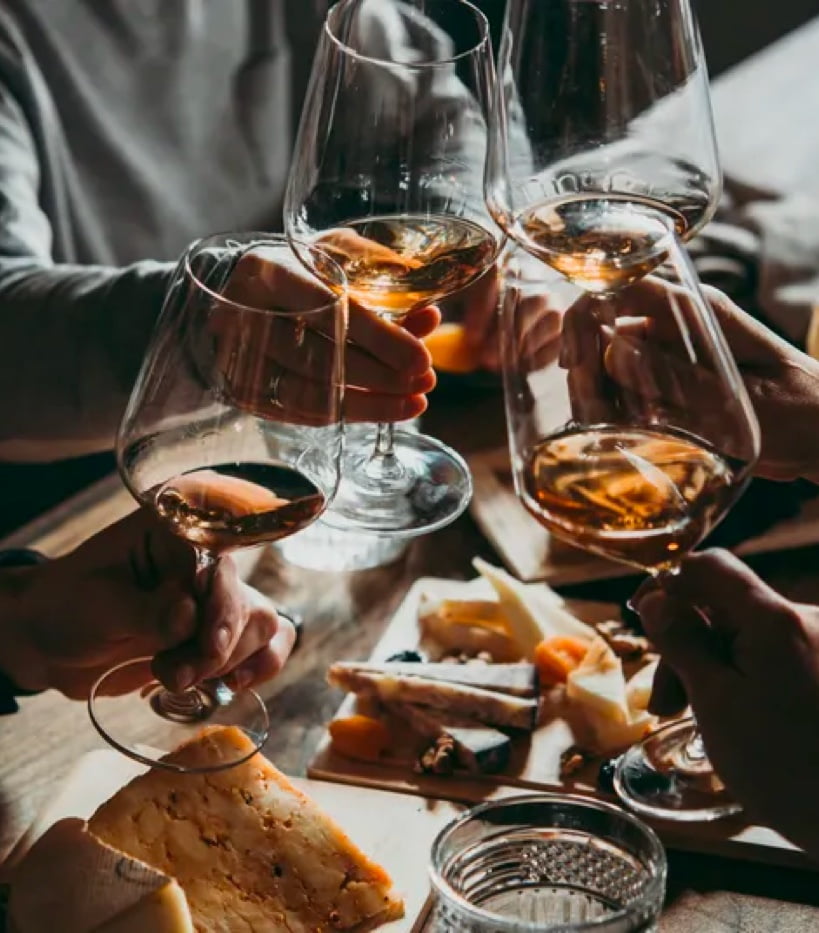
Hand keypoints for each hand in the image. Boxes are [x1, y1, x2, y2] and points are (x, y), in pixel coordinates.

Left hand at [0, 509, 294, 699]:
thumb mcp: (96, 607)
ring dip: (224, 664)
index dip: (220, 606)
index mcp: (174, 532)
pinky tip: (231, 683)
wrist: (51, 640)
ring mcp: (215, 594)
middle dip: (217, 648)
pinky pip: (269, 642)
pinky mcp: (221, 628)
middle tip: (172, 673)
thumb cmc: (65, 608)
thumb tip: (189, 616)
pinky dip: (259, 666)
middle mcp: (204, 557)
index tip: (208, 645)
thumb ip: (145, 611)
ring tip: (172, 677)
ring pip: (262, 626)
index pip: (219, 564)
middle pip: (247, 600)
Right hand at [215, 247, 437, 423]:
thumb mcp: (336, 256)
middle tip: (424, 382)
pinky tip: (383, 409)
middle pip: (318, 358)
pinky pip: (299, 413)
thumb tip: (429, 317)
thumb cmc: (299, 271)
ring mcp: (238, 357)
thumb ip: (383, 281)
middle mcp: (243, 314)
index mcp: (269, 269)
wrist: (234, 292)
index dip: (379, 338)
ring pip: (309, 394)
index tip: (420, 358)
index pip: (328, 308)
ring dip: (369, 404)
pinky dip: (346, 413)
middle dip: (380, 377)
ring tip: (413, 402)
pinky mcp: (242, 390)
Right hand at [595, 278, 818, 482]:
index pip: (622, 288)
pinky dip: (611, 410)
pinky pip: (625, 389)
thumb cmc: (800, 413)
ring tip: (602, 432)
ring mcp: (672, 355)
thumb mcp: (742, 400)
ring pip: (608, 363)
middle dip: (586, 371)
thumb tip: (613, 351)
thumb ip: (680, 380)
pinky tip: (613, 435)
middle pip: (604, 330)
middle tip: (589, 417)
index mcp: (698, 310)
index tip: (574, 363)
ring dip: (595, 395)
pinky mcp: (671, 384)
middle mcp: (679, 325)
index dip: (585, 316)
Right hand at [634, 550, 818, 855]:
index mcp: (772, 619)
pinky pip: (767, 656)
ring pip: (741, 635)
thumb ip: (682, 642)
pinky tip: (726, 716)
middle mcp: (801, 620)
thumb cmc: (782, 766)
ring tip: (687, 717)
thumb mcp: (714, 702)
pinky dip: (737, 677)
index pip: (710, 566)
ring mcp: (815, 646)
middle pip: (723, 606)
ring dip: (707, 665)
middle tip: (662, 702)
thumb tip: (655, 599)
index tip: (642, 614)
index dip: (669, 582)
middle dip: (684, 643)